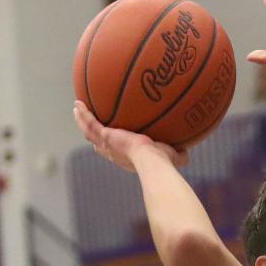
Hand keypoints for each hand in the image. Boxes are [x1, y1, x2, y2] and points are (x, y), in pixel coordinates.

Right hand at [73, 101, 187, 171]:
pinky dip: (83, 113)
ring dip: (81, 120)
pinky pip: (90, 122)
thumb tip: (188, 152)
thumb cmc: (164, 163)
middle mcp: (113, 152)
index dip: (109, 144)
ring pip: (89, 131)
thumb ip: (179, 153)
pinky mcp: (105, 137)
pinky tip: (78, 102)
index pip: (115, 150)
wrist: (153, 161)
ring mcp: (107, 145)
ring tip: (77, 108)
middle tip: (87, 121)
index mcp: (126, 157)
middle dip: (91, 131)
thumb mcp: (173, 156)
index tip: (108, 137)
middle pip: (97, 141)